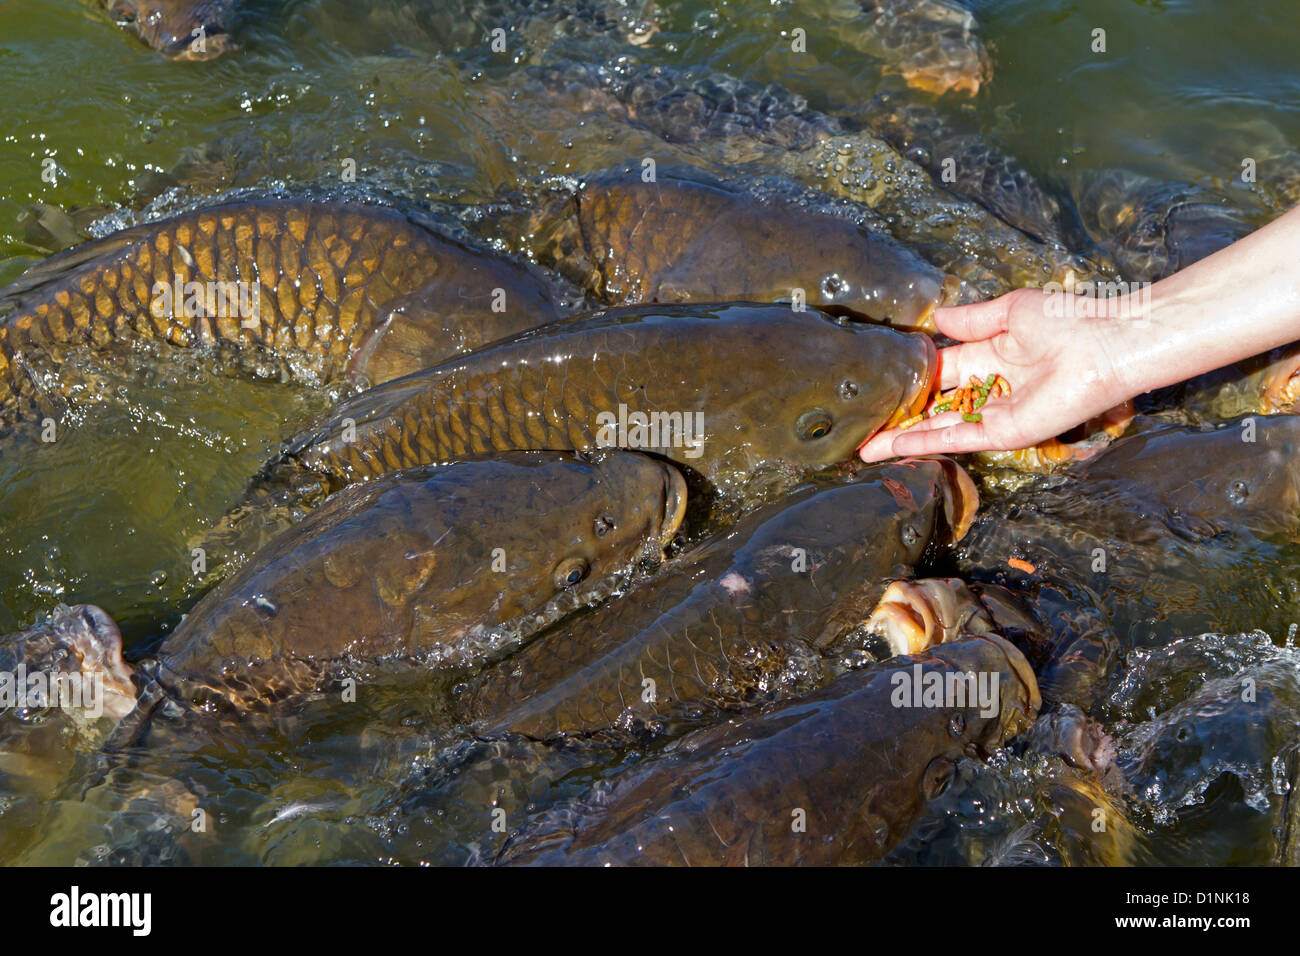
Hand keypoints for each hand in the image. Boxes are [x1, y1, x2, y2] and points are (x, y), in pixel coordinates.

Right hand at [858, 288, 1132, 461]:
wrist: (1106, 343)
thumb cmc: (1069, 320)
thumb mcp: (1011, 311)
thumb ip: (972, 321)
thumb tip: (938, 319)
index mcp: (991, 357)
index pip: (940, 373)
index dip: (910, 380)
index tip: (878, 385)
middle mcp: (990, 389)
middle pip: (935, 408)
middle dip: (900, 419)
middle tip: (863, 428)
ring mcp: (996, 414)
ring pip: (940, 428)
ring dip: (903, 439)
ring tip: (865, 450)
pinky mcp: (1005, 432)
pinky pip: (959, 438)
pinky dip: (926, 443)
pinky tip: (895, 447)